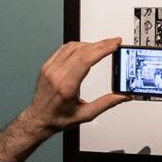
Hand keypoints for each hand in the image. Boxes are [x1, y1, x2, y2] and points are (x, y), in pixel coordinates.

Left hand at [0, 38, 127, 161]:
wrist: (38, 119)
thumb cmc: (58, 118)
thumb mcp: (86, 114)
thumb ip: (107, 103)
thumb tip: (123, 96)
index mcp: (66, 87)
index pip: (86, 60)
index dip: (102, 49)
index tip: (114, 44)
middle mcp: (56, 75)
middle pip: (81, 51)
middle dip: (101, 44)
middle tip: (114, 42)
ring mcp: (50, 69)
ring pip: (72, 47)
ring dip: (89, 44)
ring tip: (102, 46)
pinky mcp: (47, 66)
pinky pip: (63, 49)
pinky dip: (77, 46)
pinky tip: (85, 48)